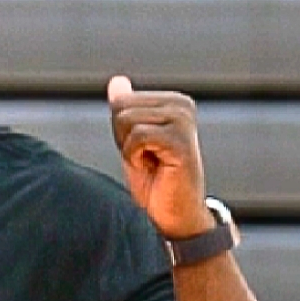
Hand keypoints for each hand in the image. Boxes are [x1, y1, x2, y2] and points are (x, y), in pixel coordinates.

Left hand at [107, 75, 212, 240]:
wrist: (175, 218)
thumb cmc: (155, 184)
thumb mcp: (133, 143)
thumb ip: (126, 111)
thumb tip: (116, 82)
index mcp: (173, 102)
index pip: (122, 102)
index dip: (121, 133)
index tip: (143, 152)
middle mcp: (182, 105)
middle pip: (121, 108)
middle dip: (123, 140)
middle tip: (147, 161)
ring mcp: (183, 121)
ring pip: (126, 121)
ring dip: (130, 151)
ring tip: (152, 165)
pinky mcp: (181, 140)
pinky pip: (137, 137)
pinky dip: (135, 158)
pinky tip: (155, 169)